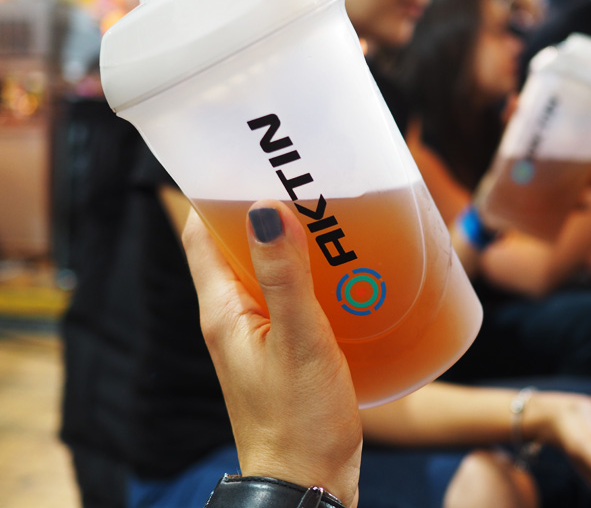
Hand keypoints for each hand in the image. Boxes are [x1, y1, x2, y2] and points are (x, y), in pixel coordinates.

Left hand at [182, 201, 361, 505]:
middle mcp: (233, 315)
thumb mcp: (297, 341)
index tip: (247, 159)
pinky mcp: (285, 346)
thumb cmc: (298, 420)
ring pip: (268, 269)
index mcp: (222, 309)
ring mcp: (259, 331)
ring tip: (329, 213)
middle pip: (235, 245)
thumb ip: (284, 277)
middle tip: (302, 179)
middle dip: (263, 209)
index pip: (200, 233)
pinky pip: (292, 295)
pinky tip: (346, 268)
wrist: (305, 481)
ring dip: (291, 241)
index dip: (215, 192)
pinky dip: (312, 274)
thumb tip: (264, 207)